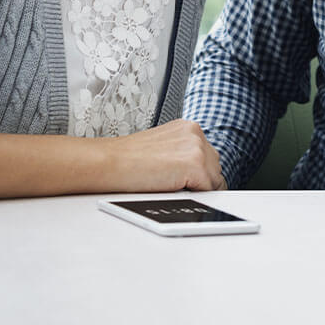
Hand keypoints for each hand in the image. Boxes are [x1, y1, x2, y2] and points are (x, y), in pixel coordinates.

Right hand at [101, 120, 225, 191]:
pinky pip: (207, 190)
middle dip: (201, 180)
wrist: (108, 163)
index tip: (188, 180)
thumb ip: (182, 153)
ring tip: (170, 186)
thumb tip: (197, 172)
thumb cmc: (127, 160)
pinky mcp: (195, 165)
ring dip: (198, 188)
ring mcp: (197, 148)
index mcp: (188, 128)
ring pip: (214, 179)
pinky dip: (193, 195)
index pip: (209, 156)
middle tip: (176, 186)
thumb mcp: (162, 147)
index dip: (200, 173)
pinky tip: (171, 189)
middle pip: (215, 167)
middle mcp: (195, 134)